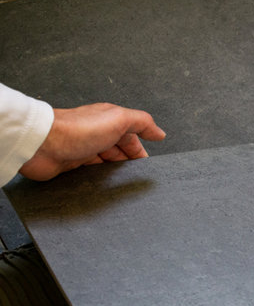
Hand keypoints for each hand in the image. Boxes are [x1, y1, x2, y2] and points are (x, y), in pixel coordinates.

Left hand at [19, 102, 165, 180]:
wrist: (42, 144)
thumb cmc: (78, 130)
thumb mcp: (119, 119)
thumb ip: (142, 123)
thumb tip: (159, 133)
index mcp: (108, 120)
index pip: (131, 136)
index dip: (140, 151)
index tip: (147, 167)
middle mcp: (96, 134)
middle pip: (119, 151)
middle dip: (129, 163)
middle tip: (137, 178)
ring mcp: (83, 149)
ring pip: (106, 163)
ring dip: (115, 172)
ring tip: (123, 185)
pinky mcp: (72, 164)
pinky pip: (91, 173)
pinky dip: (100, 179)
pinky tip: (105, 186)